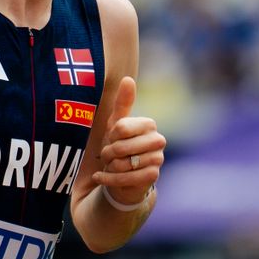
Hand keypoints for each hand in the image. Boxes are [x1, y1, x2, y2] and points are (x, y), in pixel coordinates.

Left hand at [92, 75, 164, 206]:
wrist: (124, 175)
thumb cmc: (120, 145)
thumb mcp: (117, 124)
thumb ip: (123, 103)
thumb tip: (128, 79)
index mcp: (149, 124)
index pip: (121, 128)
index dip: (110, 136)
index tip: (112, 139)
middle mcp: (158, 140)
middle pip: (121, 147)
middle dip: (108, 153)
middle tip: (108, 155)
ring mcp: (158, 159)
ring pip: (123, 164)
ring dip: (109, 167)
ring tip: (110, 165)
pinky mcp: (153, 176)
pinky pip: (126, 179)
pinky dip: (108, 179)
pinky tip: (100, 177)